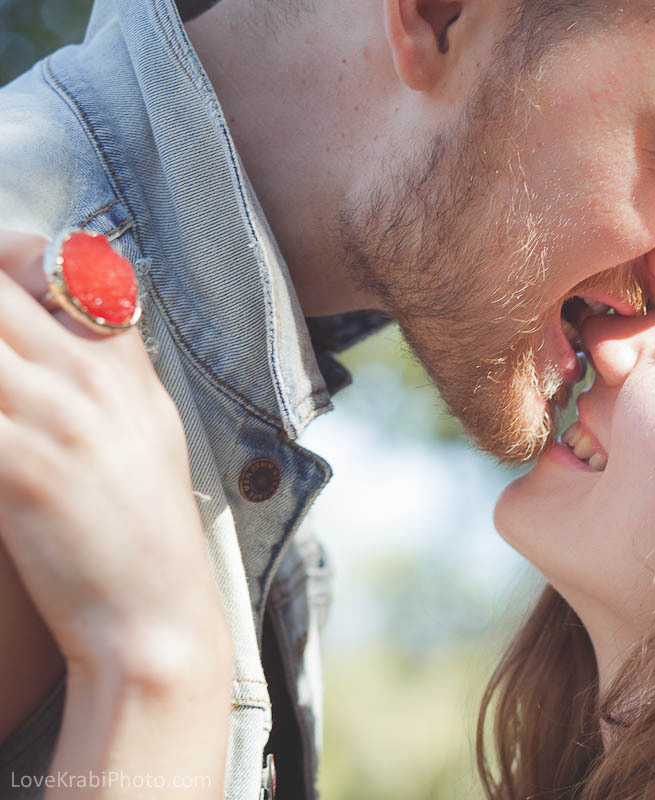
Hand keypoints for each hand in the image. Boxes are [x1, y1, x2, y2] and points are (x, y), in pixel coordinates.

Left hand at [0, 232, 227, 678]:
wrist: (153, 617)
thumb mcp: (147, 432)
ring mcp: (58, 422)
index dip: (5, 257)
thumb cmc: (141, 533)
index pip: (58, 264)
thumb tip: (68, 324)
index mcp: (122, 366)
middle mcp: (91, 380)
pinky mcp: (23, 471)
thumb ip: (108, 369)